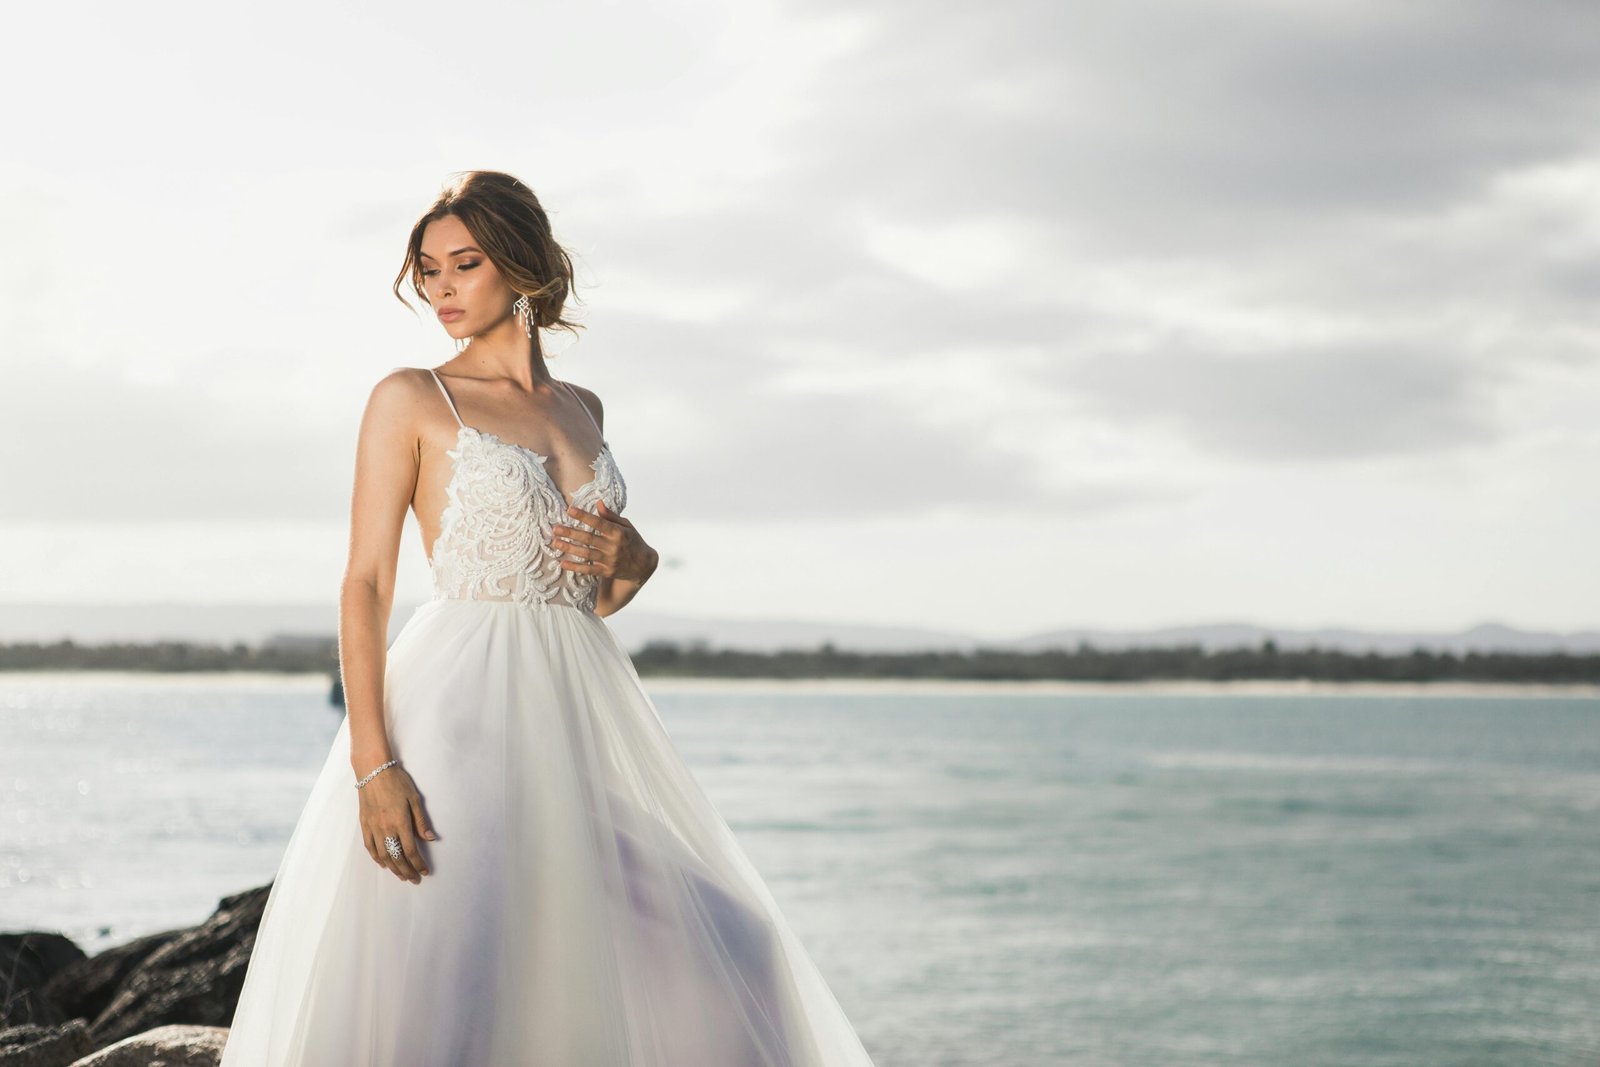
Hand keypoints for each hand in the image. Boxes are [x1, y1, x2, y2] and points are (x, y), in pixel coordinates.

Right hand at [357, 764, 436, 884]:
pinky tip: (383, 864)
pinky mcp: (364, 825)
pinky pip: (370, 847)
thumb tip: (430, 838)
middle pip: (396, 857)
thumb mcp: (414, 798)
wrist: (373, 771)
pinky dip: (376, 858)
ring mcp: (373, 827)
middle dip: (407, 871)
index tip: (424, 871)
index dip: (418, 864)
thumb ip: (421, 820)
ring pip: (383, 855)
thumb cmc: (396, 781)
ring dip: (393, 868)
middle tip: (414, 879)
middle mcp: (385, 828)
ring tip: (401, 875)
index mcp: (400, 822)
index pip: (410, 850)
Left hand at [550, 499, 655, 582]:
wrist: (643, 565)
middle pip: (589, 538)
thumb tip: (598, 502)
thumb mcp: (626, 525)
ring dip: (569, 548)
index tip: (570, 510)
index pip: (598, 523)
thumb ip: (611, 516)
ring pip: (586, 554)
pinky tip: (563, 563)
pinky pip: (588, 570)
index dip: (583, 516)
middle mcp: (613, 547)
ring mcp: (609, 561)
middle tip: (555, 528)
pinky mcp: (606, 572)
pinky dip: (575, 567)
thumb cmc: (633, 541)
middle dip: (571, 533)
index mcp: (618, 533)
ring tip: (555, 543)